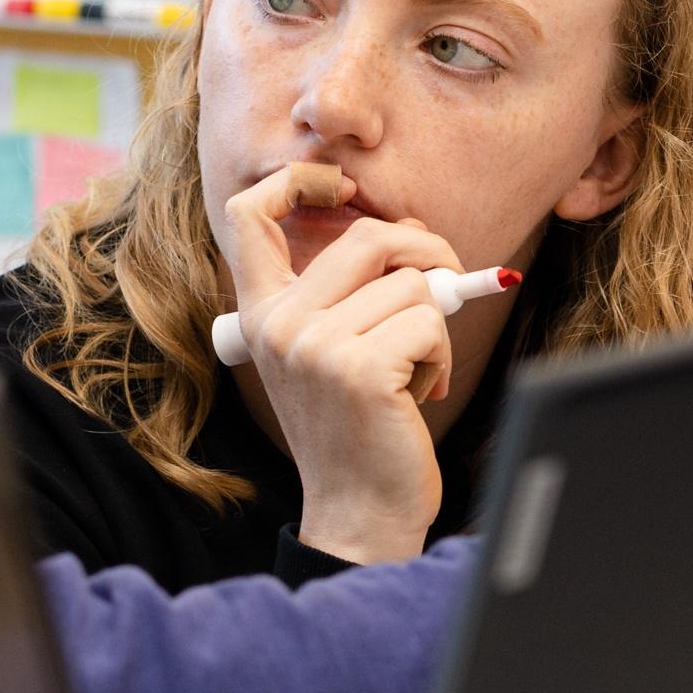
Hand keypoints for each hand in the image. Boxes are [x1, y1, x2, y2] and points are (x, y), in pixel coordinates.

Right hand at [223, 167, 464, 564]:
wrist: (358, 510)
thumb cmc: (356, 427)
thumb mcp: (328, 351)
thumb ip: (347, 291)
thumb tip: (411, 232)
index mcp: (259, 314)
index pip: (248, 216)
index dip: (295, 181)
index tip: (340, 185)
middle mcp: (278, 324)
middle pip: (367, 236)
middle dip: (424, 252)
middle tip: (443, 284)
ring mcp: (315, 345)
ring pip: (411, 283)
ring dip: (434, 324)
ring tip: (415, 370)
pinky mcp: (359, 369)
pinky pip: (429, 320)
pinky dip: (441, 354)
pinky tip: (420, 390)